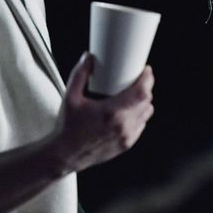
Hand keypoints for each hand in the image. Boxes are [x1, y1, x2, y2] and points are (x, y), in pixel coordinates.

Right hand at [50, 53, 154, 173]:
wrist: (65, 155)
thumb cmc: (68, 127)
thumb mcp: (70, 97)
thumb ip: (80, 74)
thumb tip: (88, 57)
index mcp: (112, 113)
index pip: (141, 93)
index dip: (147, 79)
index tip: (145, 70)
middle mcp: (123, 126)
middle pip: (147, 101)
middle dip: (146, 87)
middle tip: (138, 79)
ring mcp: (126, 137)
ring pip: (146, 114)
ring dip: (143, 102)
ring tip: (133, 94)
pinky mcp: (126, 145)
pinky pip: (140, 125)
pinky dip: (138, 116)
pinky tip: (129, 110)